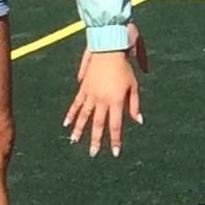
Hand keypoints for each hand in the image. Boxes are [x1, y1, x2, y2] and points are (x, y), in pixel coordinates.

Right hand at [64, 24, 147, 156]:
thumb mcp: (134, 86)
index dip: (115, 139)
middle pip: (98, 124)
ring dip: (79, 130)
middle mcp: (102, 100)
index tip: (115, 152)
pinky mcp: (83, 88)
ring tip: (74, 141)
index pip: (116, 125)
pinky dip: (71, 114)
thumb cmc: (124, 68)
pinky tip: (65, 124)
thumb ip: (134, 105)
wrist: (108, 50)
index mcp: (116, 100)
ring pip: (84, 116)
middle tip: (93, 153)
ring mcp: (91, 94)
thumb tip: (138, 121)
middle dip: (96, 140)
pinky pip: (76, 104)